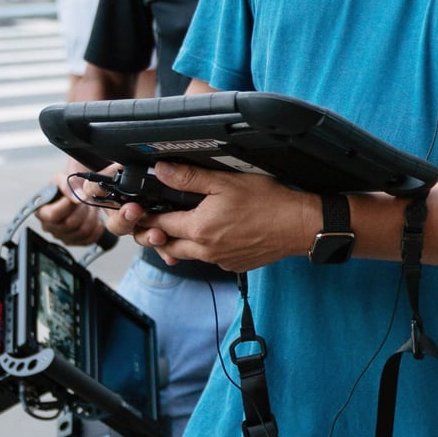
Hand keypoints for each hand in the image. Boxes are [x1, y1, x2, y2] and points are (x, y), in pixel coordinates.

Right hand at [36, 168, 108, 247]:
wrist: (75, 193)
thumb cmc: (65, 188)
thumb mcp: (62, 178)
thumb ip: (67, 185)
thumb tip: (77, 197)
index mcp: (41, 211)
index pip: (53, 215)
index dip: (69, 205)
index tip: (78, 196)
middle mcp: (49, 227)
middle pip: (70, 224)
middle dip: (83, 209)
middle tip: (87, 199)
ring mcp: (61, 236)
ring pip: (82, 231)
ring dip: (92, 217)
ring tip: (90, 206)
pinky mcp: (74, 241)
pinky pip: (90, 239)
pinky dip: (97, 227)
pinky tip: (95, 218)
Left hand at [117, 161, 314, 273]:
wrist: (299, 226)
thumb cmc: (268, 202)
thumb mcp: (226, 182)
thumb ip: (190, 178)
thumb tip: (162, 171)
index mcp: (199, 228)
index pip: (159, 224)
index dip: (146, 216)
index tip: (139, 211)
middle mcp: (206, 250)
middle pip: (168, 246)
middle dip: (158, 235)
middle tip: (155, 221)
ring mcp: (221, 260)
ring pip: (189, 254)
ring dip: (181, 243)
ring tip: (183, 227)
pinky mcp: (235, 265)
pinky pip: (211, 260)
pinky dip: (206, 249)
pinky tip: (216, 235)